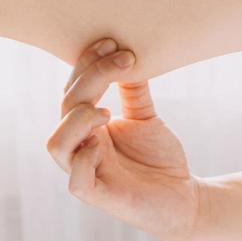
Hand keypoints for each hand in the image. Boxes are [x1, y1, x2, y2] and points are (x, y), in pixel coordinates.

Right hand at [46, 40, 200, 240]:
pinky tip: (101, 144)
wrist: (184, 199)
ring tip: (107, 110)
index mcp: (86, 126)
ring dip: (77, 120)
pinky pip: (76, 181)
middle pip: (67, 107)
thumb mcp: (145, 117)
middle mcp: (79, 146)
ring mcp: (85, 172)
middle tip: (125, 58)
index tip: (112, 41)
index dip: (86, 64)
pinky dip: (84, 161)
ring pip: (57, 145)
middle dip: (92, 78)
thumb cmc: (159, 159)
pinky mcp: (99, 197)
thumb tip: (127, 52)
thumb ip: (132, 90)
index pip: (73, 89)